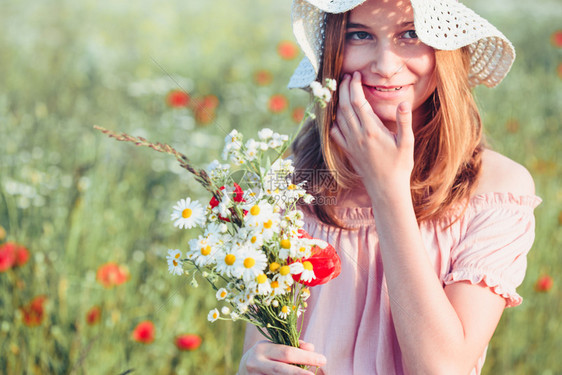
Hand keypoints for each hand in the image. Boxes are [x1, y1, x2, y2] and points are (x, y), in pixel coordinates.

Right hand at [238, 340, 325, 374]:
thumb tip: (311, 347)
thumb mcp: (274, 347)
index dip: (306, 356)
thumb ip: (292, 345)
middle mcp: (256, 363)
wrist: (242, 371)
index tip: (322, 359)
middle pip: (283, 369)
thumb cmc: (264, 356)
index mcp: (262, 348)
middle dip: (302, 371)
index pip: (287, 352)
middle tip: (319, 369)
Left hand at [330, 71, 414, 198]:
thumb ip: (404, 121)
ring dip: (338, 102)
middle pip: (344, 106)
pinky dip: (333, 121)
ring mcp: (350, 144)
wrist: (386, 188)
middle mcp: (357, 135)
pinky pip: (335, 133)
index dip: (354, 86)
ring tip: (341, 89)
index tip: (355, 74)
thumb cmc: (400, 165)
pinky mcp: (347, 151)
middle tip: (346, 77)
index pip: (357, 102)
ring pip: (338, 118)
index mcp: (372, 130)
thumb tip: (403, 102)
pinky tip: (336, 115)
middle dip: (343, 89)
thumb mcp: (406, 142)